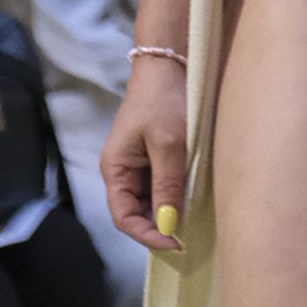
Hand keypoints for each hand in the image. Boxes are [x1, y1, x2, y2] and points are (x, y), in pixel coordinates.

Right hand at [102, 55, 187, 253]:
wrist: (169, 64)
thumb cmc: (163, 100)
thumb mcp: (169, 144)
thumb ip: (167, 185)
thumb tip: (168, 225)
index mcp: (115, 169)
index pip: (123, 217)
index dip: (147, 235)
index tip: (175, 242)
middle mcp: (123, 171)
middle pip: (136, 213)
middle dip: (159, 227)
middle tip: (187, 237)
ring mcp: (138, 165)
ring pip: (151, 202)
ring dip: (168, 213)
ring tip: (192, 221)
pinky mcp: (154, 158)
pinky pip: (161, 187)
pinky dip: (174, 196)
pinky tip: (191, 200)